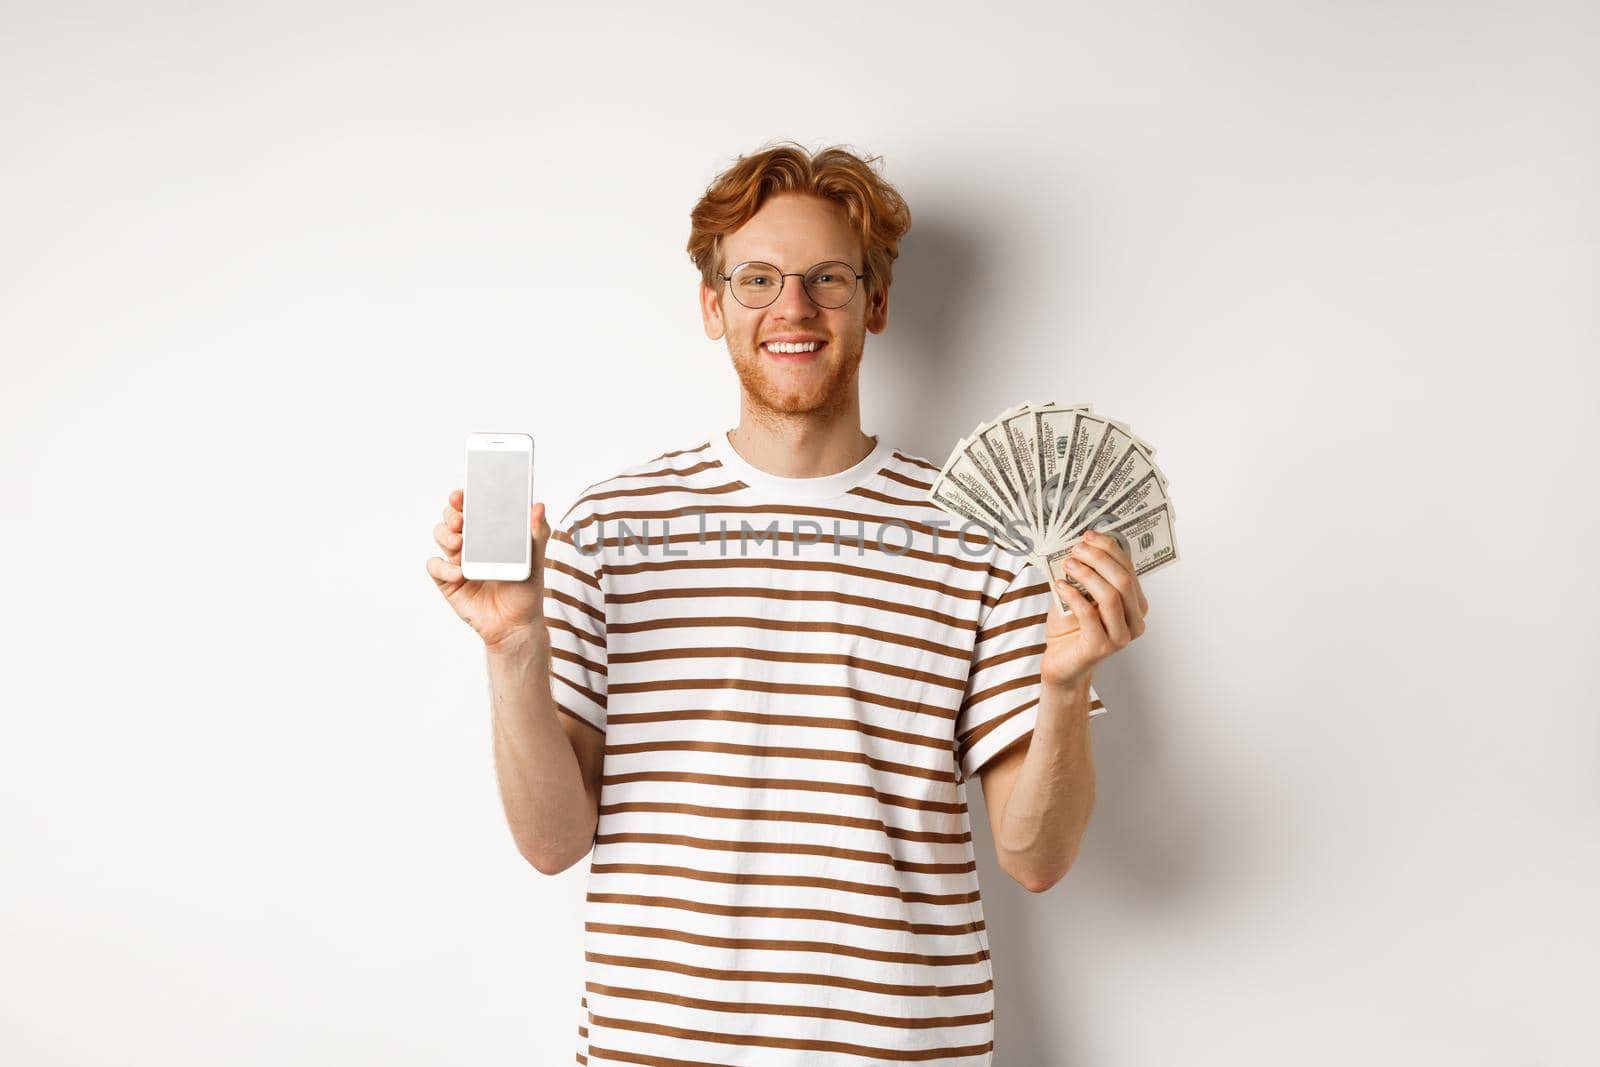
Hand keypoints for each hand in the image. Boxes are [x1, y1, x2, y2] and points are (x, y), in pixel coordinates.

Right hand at [425, 488, 551, 651]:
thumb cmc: (525, 590)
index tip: (462, 494)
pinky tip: (459, 573)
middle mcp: (471, 543)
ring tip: (460, 543)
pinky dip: (443, 567)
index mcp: (490, 533)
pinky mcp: (448, 581)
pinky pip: (435, 566)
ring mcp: (457, 561)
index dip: (463, 497)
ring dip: (445, 535)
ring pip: (440, 536)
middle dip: (451, 513)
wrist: (516, 625)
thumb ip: (537, 534)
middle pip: (451, 517)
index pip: (473, 508)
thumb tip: (539, 507)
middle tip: (461, 519)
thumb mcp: (534, 560)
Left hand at [1041, 528, 1149, 690]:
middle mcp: (1134, 621)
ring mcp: (1121, 636)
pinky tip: (1059, 585)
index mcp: (1135, 605)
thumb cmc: (1071, 627)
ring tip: (1068, 564)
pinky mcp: (1101, 647)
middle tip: (1076, 549)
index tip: (1089, 535)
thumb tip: (1080, 544)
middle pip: (1123, 580)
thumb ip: (1086, 574)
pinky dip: (1073, 595)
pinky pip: (1089, 614)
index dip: (1110, 549)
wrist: (1061, 663)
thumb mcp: (1080, 594)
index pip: (1129, 569)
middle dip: (1099, 559)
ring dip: (1087, 574)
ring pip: (1111, 596)